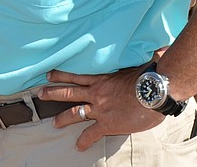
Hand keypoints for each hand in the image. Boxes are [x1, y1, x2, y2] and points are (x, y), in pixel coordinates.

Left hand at [39, 67, 163, 150]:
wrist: (153, 92)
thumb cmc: (149, 76)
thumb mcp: (137, 63)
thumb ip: (136, 59)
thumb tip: (156, 49)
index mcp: (101, 79)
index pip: (75, 76)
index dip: (60, 75)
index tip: (49, 74)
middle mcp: (96, 93)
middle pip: (68, 92)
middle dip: (52, 93)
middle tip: (40, 94)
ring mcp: (99, 109)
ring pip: (74, 113)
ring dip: (62, 118)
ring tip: (53, 123)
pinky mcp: (107, 123)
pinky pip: (91, 133)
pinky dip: (84, 140)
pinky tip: (79, 146)